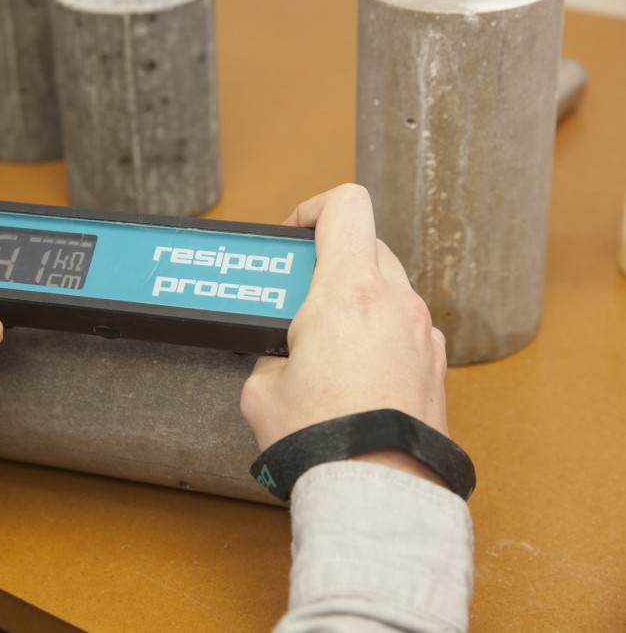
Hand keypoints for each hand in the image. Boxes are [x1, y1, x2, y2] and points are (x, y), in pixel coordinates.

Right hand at [239, 184, 448, 486]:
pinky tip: (354, 369)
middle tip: (296, 297)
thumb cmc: (321, 439)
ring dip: (356, 296)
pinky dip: (379, 331)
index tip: (292, 237)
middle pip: (366, 244)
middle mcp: (395, 303)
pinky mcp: (436, 365)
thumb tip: (280, 355)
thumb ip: (270, 353)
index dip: (312, 209)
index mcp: (349, 293)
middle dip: (328, 262)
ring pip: (388, 284)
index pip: (345, 206)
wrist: (375, 492)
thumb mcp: (263, 388)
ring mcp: (423, 333)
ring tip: (322, 339)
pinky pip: (405, 325)